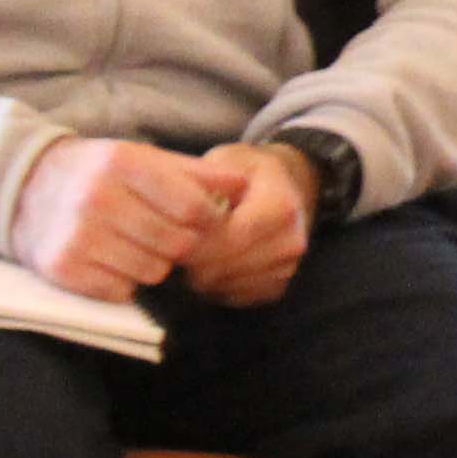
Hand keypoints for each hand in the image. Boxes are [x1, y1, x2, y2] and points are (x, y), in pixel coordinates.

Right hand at [11, 137, 223, 297]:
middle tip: (173, 238)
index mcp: (124, 164)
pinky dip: (126, 283)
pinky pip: (120, 291)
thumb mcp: (146, 158)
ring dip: (156, 265)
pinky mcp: (62, 267)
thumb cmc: (101, 173)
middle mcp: (98, 199)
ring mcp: (77, 236)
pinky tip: (116, 262)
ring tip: (141, 248)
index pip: (194, 207)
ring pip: (153, 271)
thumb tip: (244, 184)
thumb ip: (197, 173)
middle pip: (177, 244)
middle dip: (185, 246)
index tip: (206, 223)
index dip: (211, 221)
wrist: (27, 188)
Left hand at [175, 145, 316, 307]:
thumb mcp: (228, 160)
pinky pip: (234, 298)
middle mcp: (291, 240)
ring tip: (190, 253)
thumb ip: (203, 182)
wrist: (287, 187)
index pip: (228, 237)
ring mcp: (287, 267)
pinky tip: (209, 265)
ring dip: (199, 275)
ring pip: (223, 286)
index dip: (191, 242)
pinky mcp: (278, 286)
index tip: (166, 234)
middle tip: (169, 246)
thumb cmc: (248, 172)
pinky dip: (214, 286)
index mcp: (281, 206)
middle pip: (222, 267)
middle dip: (189, 260)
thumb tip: (177, 206)